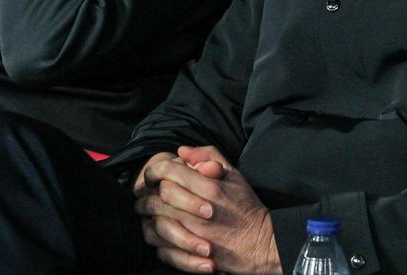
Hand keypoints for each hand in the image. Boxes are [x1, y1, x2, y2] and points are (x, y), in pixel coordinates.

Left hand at [135, 146, 281, 273]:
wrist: (261, 244)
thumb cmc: (246, 207)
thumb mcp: (234, 175)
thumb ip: (209, 157)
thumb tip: (182, 150)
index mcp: (210, 188)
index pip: (170, 172)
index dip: (156, 170)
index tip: (153, 174)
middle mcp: (199, 211)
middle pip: (160, 196)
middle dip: (147, 193)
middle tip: (144, 193)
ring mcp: (194, 235)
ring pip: (156, 222)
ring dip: (148, 216)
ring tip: (146, 212)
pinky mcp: (191, 256)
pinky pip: (161, 247)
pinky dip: (154, 238)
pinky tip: (155, 231)